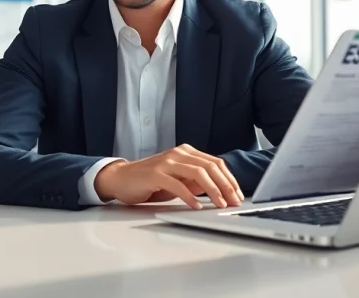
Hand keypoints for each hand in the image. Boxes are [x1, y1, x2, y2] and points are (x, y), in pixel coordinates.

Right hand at [93, 144, 243, 209]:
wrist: (121, 178)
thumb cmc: (149, 181)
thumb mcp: (178, 180)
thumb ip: (195, 182)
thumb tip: (218, 191)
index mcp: (186, 152)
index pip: (216, 163)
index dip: (230, 179)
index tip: (238, 195)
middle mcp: (178, 153)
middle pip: (210, 167)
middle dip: (226, 186)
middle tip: (234, 202)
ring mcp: (167, 162)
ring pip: (198, 173)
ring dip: (213, 190)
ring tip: (220, 204)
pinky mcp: (155, 174)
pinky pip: (178, 185)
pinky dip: (190, 197)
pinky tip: (196, 206)